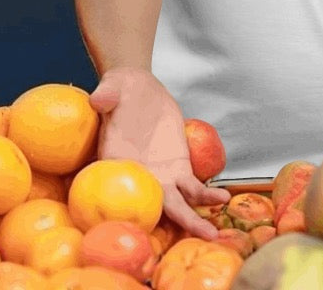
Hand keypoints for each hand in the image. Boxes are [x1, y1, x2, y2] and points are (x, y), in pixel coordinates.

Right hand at [89, 68, 230, 238]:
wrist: (140, 89)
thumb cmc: (120, 89)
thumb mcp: (113, 86)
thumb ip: (107, 94)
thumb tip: (99, 98)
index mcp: (114, 166)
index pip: (119, 197)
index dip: (129, 216)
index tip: (144, 231)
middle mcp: (138, 179)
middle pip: (155, 208)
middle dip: (177, 223)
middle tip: (195, 237)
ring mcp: (160, 177)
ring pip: (177, 205)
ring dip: (194, 220)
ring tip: (212, 233)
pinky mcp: (178, 168)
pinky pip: (193, 187)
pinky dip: (206, 195)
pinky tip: (223, 198)